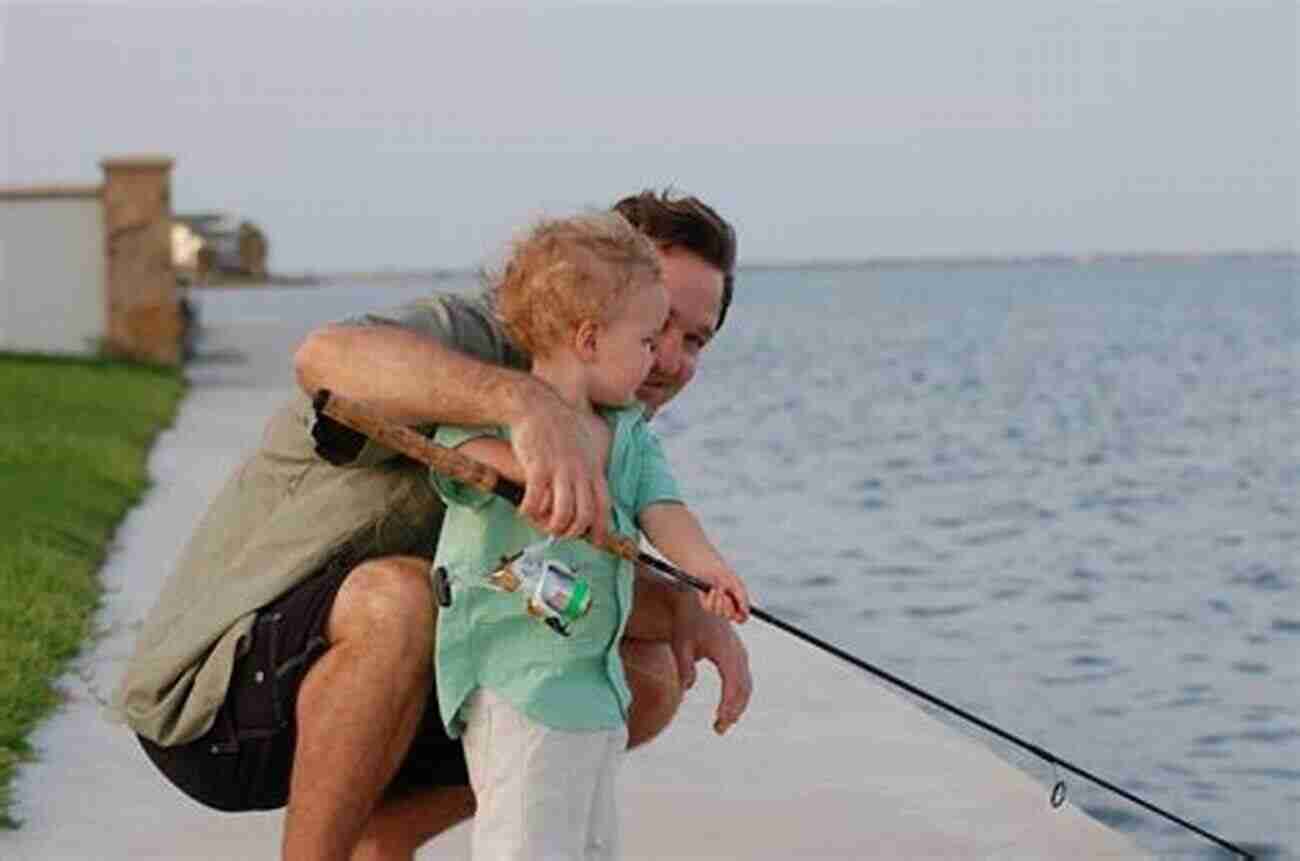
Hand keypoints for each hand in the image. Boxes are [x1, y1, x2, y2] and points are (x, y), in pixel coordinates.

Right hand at [509, 388, 610, 545]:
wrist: (536, 406)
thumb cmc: (558, 424)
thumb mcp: (586, 443)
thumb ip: (590, 464)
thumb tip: (591, 483)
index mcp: (592, 467)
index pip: (603, 504)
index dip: (601, 528)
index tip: (596, 542)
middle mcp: (579, 472)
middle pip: (582, 516)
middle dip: (571, 532)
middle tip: (559, 533)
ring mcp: (560, 471)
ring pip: (562, 514)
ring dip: (551, 527)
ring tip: (540, 523)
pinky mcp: (538, 468)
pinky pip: (536, 502)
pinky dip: (529, 513)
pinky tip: (524, 510)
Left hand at [670, 591, 752, 734]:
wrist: (697, 602)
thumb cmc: (687, 623)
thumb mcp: (680, 644)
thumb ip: (684, 667)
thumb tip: (686, 688)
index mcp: (725, 650)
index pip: (732, 684)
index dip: (728, 706)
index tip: (719, 722)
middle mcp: (737, 652)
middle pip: (743, 688)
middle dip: (733, 711)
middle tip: (718, 729)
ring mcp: (740, 653)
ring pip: (746, 686)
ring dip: (737, 706)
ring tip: (722, 724)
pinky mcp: (738, 655)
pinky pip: (743, 680)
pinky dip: (738, 696)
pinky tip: (727, 709)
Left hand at [698, 566, 749, 623]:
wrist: (709, 568)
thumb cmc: (725, 575)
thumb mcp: (736, 585)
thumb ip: (742, 598)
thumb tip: (746, 612)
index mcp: (738, 603)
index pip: (742, 618)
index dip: (742, 617)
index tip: (740, 612)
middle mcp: (728, 607)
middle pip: (730, 617)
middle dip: (728, 606)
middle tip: (726, 596)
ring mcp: (717, 607)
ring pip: (719, 613)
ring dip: (719, 600)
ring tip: (719, 589)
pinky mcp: (707, 605)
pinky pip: (710, 608)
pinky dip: (712, 598)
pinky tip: (712, 590)